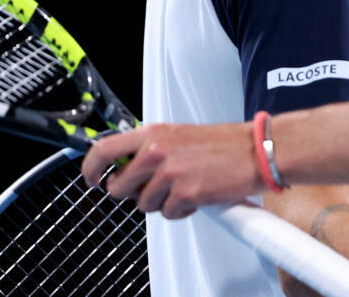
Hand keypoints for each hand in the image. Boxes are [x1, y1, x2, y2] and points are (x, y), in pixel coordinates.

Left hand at [80, 121, 262, 217]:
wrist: (258, 150)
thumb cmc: (225, 143)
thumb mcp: (180, 135)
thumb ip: (151, 148)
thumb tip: (128, 167)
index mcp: (153, 134)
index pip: (103, 150)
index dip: (90, 169)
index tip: (92, 179)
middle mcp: (156, 152)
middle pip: (118, 187)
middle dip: (132, 194)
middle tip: (152, 189)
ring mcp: (169, 174)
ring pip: (143, 204)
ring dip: (161, 202)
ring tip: (184, 188)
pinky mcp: (185, 194)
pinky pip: (168, 214)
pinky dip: (181, 210)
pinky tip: (197, 196)